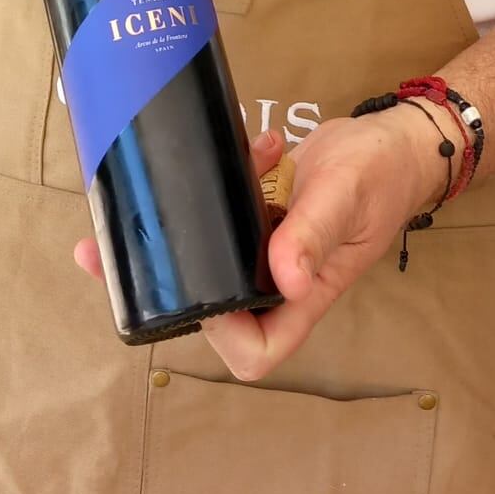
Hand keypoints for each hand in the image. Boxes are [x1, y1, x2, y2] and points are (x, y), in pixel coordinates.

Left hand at [72, 110, 447, 381]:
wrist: (393, 143)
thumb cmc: (382, 177)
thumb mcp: (346, 197)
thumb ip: (314, 233)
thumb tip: (284, 277)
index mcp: (304, 292)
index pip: (257, 350)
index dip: (222, 337)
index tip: (197, 291)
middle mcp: (279, 279)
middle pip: (213, 306)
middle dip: (158, 280)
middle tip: (100, 250)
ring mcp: (265, 247)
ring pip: (205, 258)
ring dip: (171, 231)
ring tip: (131, 196)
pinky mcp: (256, 214)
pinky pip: (217, 215)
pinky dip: (214, 180)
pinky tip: (248, 148)